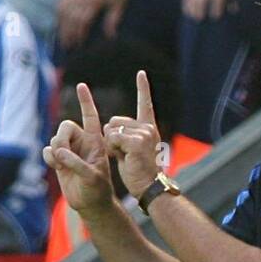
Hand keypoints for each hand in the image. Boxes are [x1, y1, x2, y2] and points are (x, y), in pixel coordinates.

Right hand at [43, 82, 113, 216]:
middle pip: (66, 126)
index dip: (85, 101)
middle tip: (62, 153)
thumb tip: (58, 152)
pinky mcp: (59, 160)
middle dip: (62, 138)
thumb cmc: (97, 190)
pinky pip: (47, 151)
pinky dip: (49, 158)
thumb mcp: (92, 177)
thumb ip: (76, 163)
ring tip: (62, 165)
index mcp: (95, 141)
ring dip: (56, 151)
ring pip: (55, 139)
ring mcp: (70, 151)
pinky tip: (56, 167)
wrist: (90, 204)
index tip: (81, 86)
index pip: (90, 116)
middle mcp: (81, 142)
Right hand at [57, 0, 131, 48]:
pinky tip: (61, 23)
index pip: (82, 20)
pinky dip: (60, 13)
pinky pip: (62, 1)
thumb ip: (113, 20)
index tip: (80, 46)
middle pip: (69, 16)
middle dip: (67, 33)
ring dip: (61, 24)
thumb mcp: (119, 3)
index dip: (80, 34)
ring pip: (63, 9)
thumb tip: (110, 37)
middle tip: (67, 47)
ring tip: (62, 38)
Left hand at [103, 69, 162, 200]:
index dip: (143, 88)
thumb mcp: (132, 151)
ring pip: (112, 129)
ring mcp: (144, 134)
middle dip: (112, 137)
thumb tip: (109, 127)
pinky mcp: (136, 141)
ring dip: (112, 145)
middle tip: (125, 155)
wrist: (151, 188)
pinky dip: (113, 149)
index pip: (145, 104)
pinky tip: (125, 158)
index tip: (141, 73)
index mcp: (149, 129)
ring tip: (126, 158)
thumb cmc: (140, 175)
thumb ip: (124, 136)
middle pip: (114, 121)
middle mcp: (148, 128)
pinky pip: (112, 138)